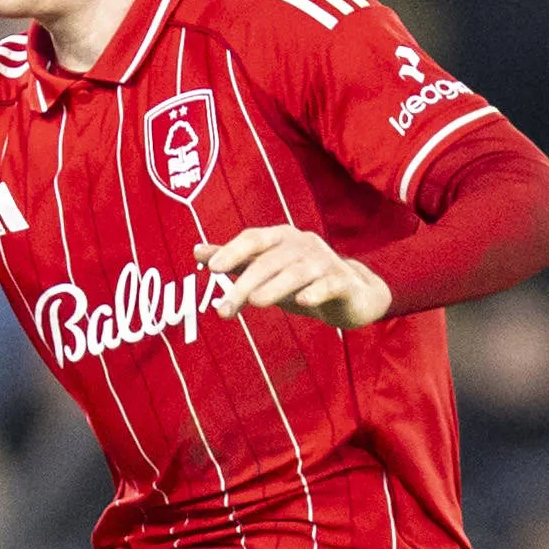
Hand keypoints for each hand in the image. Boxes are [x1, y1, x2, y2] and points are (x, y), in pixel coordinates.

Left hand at [197, 226, 390, 328]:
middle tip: (222, 310)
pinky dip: (316, 291)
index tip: (211, 268)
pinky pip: (329, 284)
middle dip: (243, 284)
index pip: (253, 239)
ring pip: (296, 272)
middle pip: (269, 261)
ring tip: (254, 302)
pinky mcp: (344, 282)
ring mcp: (325, 261)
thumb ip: (234, 259)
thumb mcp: (265, 268)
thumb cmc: (300, 279)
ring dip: (273, 287)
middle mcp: (303, 244)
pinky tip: (303, 301)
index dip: (232, 251)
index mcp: (281, 238)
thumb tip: (196, 251)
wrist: (351, 294)